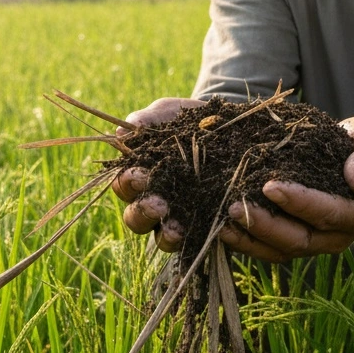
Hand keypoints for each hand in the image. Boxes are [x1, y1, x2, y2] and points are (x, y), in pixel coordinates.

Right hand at [111, 97, 204, 251]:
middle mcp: (155, 202)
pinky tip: (209, 230)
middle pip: (136, 218)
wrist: (231, 126)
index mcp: (138, 176)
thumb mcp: (170, 113)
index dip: (128, 183)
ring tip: (176, 228)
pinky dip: (200, 238)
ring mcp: (181, 217)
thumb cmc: (190, 120)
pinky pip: (199, 239)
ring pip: (163, 237)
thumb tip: (122, 134)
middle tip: (158, 205)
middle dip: (144, 213)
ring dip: (166, 235)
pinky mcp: (207, 224)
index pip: (123, 186)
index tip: (139, 175)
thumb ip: (148, 120)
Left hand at [219, 116, 353, 262]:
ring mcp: (318, 241)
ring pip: (282, 250)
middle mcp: (339, 235)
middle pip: (300, 239)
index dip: (300, 203)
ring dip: (251, 238)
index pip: (329, 213)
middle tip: (233, 206)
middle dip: (266, 225)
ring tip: (221, 220)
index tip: (270, 186)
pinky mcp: (298, 239)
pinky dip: (248, 242)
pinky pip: (272, 249)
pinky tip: (222, 227)